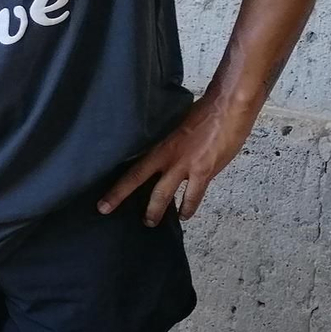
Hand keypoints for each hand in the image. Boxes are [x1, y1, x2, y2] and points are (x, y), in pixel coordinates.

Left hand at [98, 90, 256, 224]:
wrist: (228, 109)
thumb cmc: (204, 113)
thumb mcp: (176, 127)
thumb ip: (167, 143)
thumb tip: (159, 154)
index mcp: (159, 145)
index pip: (132, 169)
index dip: (117, 188)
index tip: (102, 202)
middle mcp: (168, 157)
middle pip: (140, 181)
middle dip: (122, 197)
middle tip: (108, 210)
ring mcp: (186, 166)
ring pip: (165, 194)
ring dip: (156, 210)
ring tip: (149, 222)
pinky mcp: (205, 172)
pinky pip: (194, 196)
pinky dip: (188, 207)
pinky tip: (184, 216)